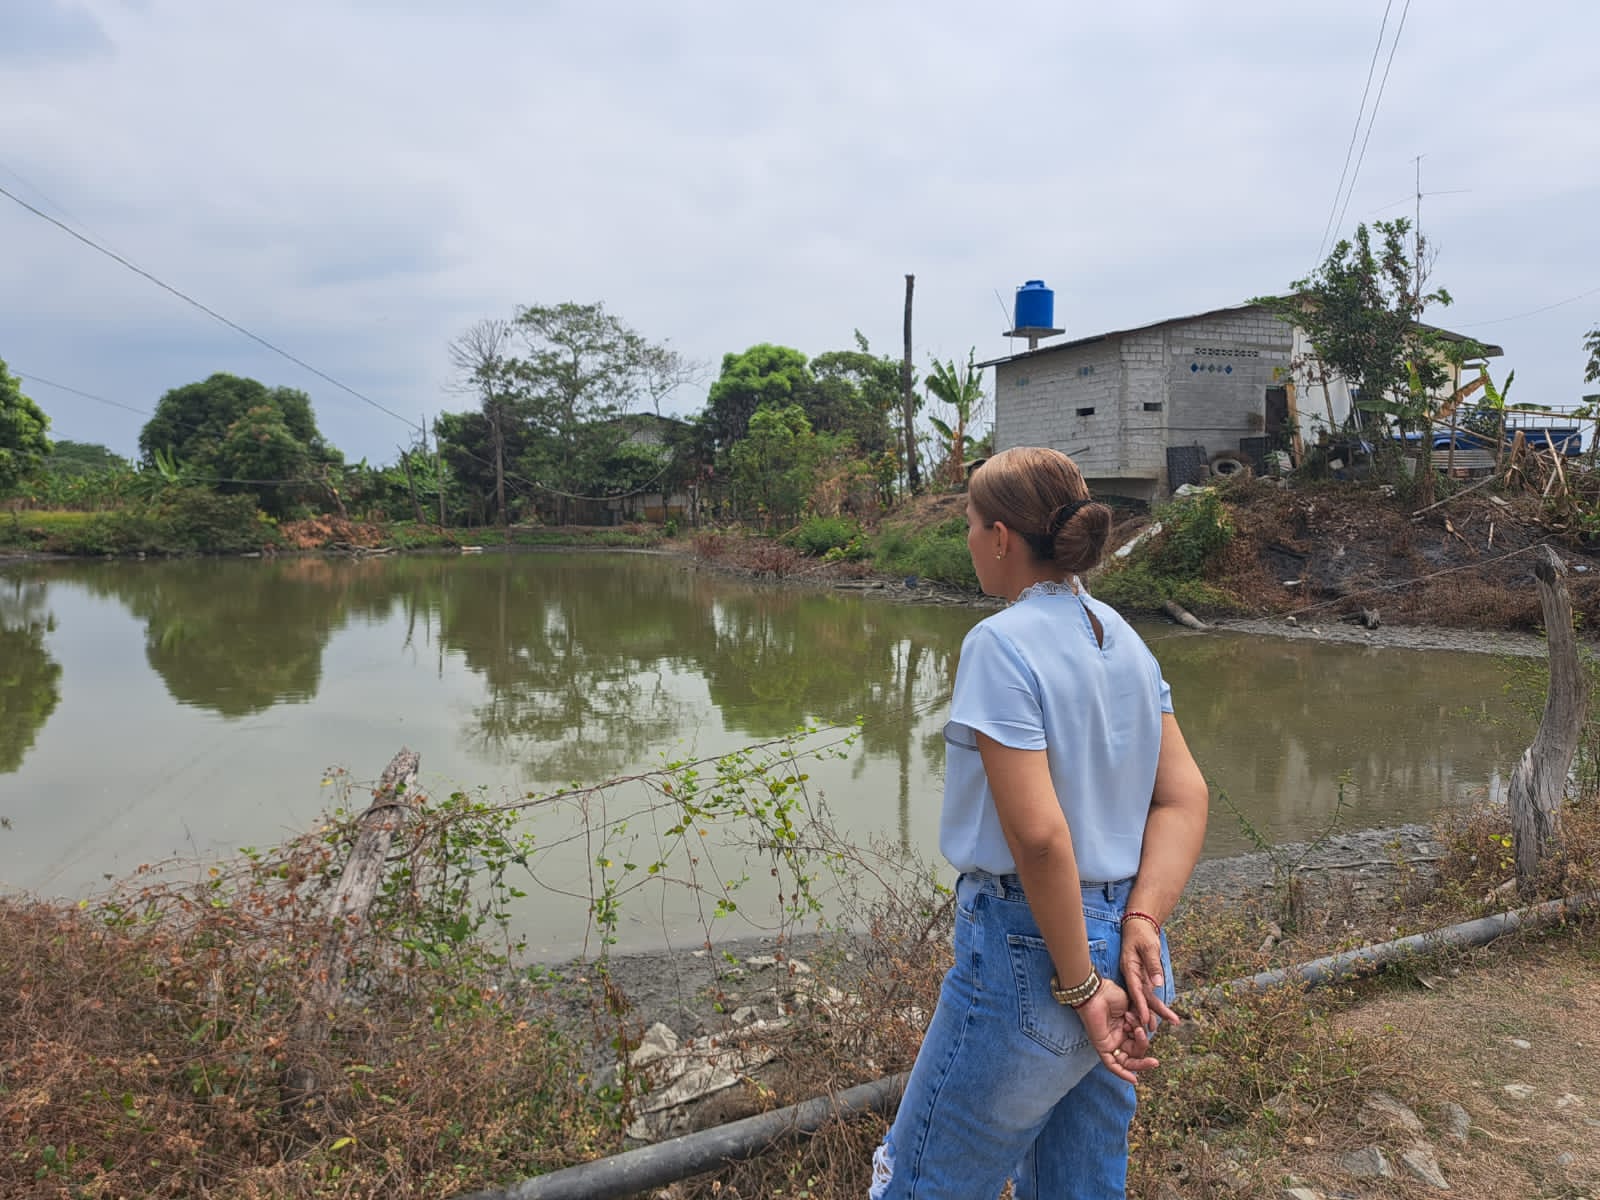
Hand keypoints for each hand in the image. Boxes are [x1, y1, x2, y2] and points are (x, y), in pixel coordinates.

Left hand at [1075, 978, 1157, 1083]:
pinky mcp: (1102, 1047)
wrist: (1097, 992)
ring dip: (1138, 1058)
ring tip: (1139, 1033)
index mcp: (1126, 1029)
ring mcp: (1110, 1044)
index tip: (1148, 1028)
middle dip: (1143, 1047)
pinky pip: (1112, 1065)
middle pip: (1135, 1054)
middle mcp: (1119, 1038)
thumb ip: (1144, 1020)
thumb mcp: (1134, 1008)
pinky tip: (1134, 1079)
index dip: (1144, 1039)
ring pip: (1127, 1061)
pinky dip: (1122, 1074)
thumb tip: (1150, 1029)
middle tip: (1151, 1050)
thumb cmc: (1113, 995)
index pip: (1139, 1044)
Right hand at [1119, 919, 1180, 1034]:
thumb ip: (1153, 965)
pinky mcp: (1141, 977)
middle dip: (1150, 1013)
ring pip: (1144, 997)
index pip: (1135, 990)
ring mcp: (1136, 977)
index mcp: (1130, 968)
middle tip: (1158, 1027)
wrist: (1138, 926)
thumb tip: (1158, 984)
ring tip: (1161, 1026)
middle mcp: (1132, 975)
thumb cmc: (1142, 934)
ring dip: (1152, 1011)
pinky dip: (1151, 1004)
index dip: (1140, 1005)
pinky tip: (1158, 1014)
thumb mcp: (1149, 947)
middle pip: (1140, 997)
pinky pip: (1146, 993)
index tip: (1145, 1019)